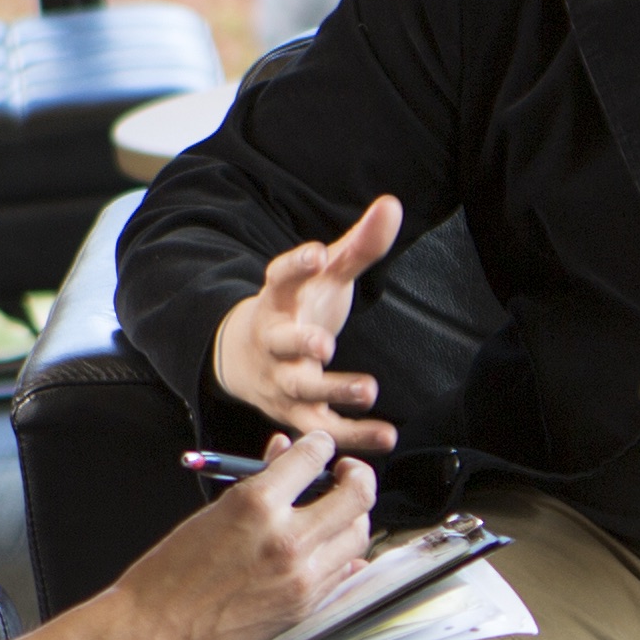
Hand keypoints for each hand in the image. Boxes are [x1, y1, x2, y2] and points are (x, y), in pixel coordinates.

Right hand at [96, 425, 376, 639]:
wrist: (157, 633)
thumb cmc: (172, 573)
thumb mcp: (213, 512)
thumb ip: (258, 479)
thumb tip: (284, 451)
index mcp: (256, 505)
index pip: (313, 457)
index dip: (321, 445)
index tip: (321, 447)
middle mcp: (288, 539)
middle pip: (357, 495)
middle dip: (357, 477)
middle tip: (346, 475)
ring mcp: (303, 576)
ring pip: (358, 534)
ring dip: (352, 517)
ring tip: (336, 512)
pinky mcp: (307, 606)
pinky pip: (346, 571)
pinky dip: (344, 554)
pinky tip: (331, 547)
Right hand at [208, 191, 404, 450]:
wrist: (247, 360)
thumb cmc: (297, 309)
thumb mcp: (326, 276)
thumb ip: (360, 245)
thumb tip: (392, 203)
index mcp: (278, 300)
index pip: (279, 278)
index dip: (295, 265)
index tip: (316, 254)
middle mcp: (274, 342)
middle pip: (281, 345)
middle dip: (300, 344)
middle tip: (325, 344)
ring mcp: (282, 381)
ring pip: (300, 391)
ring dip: (331, 392)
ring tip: (368, 389)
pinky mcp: (297, 415)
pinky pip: (322, 429)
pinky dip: (353, 436)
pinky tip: (387, 435)